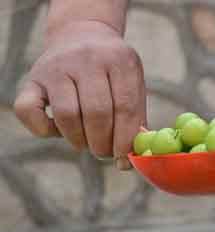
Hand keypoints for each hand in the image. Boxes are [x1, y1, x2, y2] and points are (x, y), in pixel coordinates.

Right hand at [14, 20, 145, 169]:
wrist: (81, 35)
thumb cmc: (113, 74)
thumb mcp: (132, 87)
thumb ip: (135, 123)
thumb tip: (126, 164)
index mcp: (121, 60)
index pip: (126, 106)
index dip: (125, 138)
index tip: (123, 157)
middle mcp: (88, 58)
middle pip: (97, 111)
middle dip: (102, 142)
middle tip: (103, 152)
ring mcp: (57, 65)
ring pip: (68, 114)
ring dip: (78, 139)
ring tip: (86, 143)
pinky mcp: (33, 76)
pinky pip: (28, 110)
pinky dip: (43, 130)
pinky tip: (58, 131)